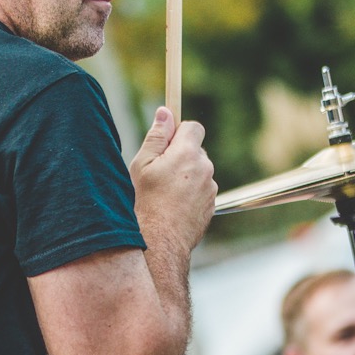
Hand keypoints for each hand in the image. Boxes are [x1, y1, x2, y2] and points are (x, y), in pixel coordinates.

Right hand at [129, 108, 215, 248]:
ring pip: (198, 172)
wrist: (160, 241)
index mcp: (187, 153)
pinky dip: (189, 194)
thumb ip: (157, 136)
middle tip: (159, 173)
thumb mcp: (143, 165)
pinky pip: (201, 190)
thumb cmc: (146, 202)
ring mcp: (211, 188)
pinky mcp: (212, 205)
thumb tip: (165, 113)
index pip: (193, 127)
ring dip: (185, 177)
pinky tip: (173, 206)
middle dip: (180, 156)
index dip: (179, 132)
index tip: (168, 141)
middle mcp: (204, 168)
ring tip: (165, 194)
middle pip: (195, 151)